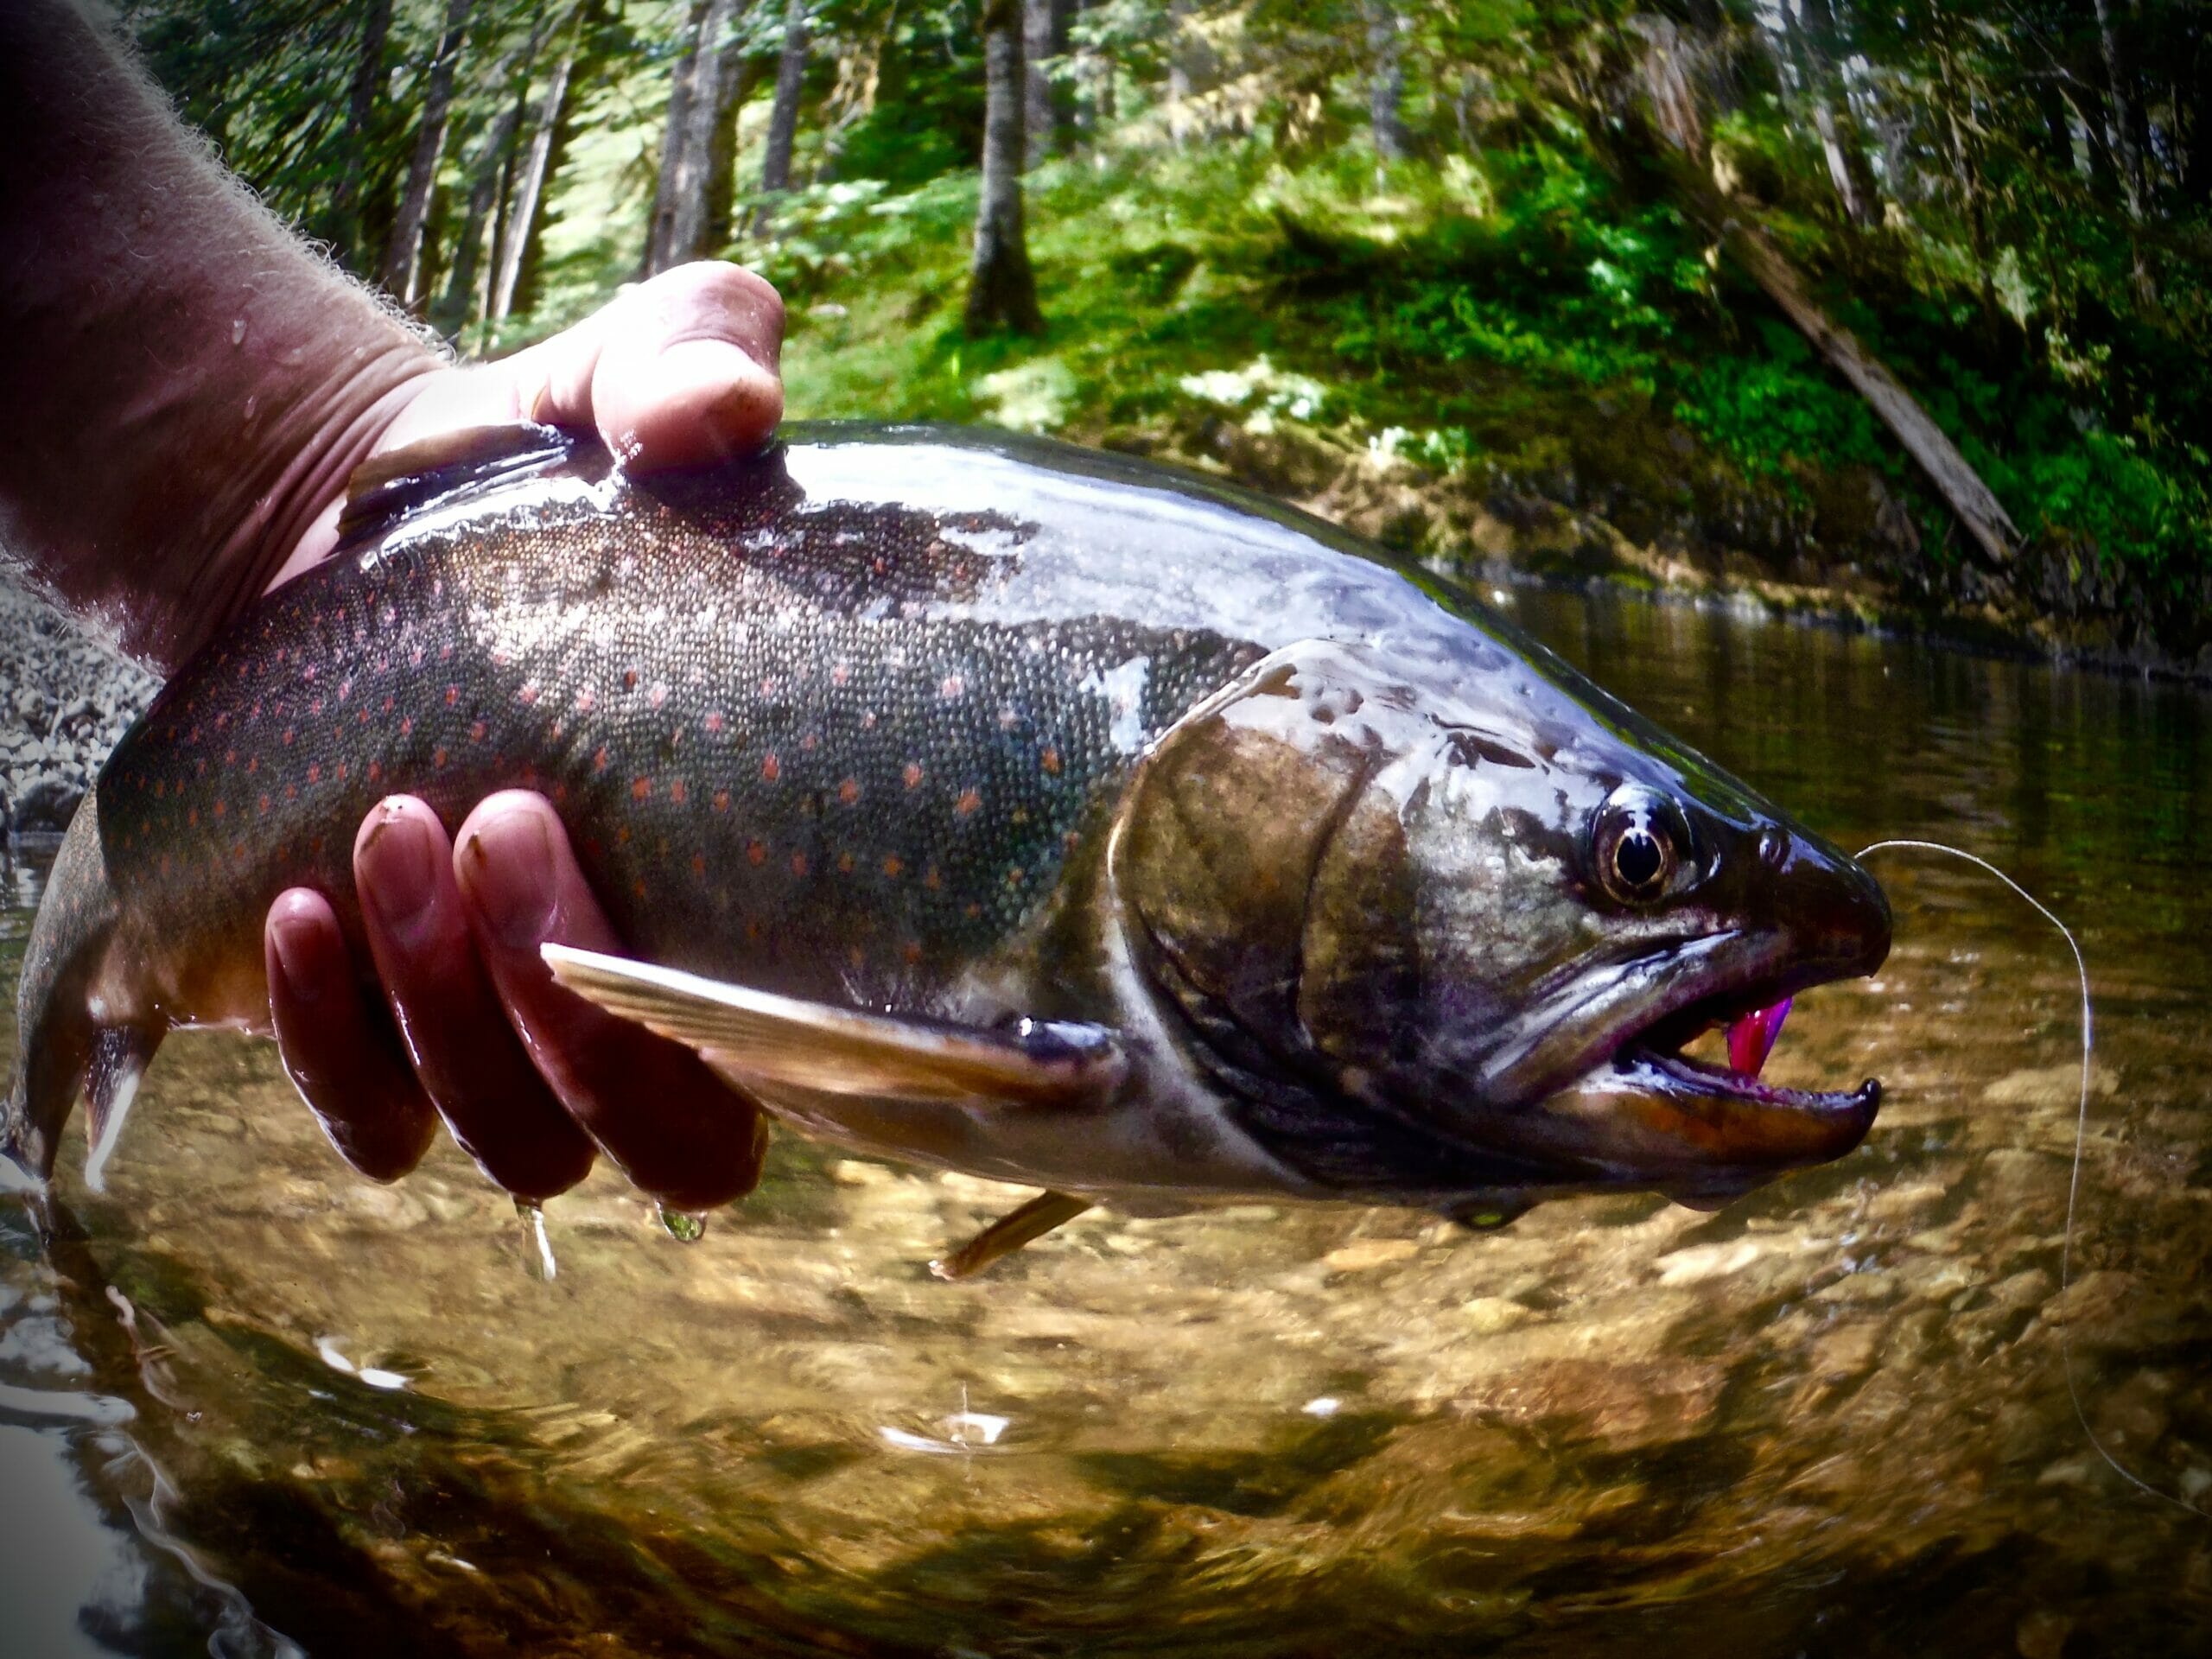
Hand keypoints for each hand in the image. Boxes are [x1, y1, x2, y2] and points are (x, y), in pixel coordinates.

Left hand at [262, 264, 781, 1209]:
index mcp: (776, 897)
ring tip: (385, 822)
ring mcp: (523, 1040)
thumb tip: (719, 408)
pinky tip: (299, 906)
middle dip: (581, 1026)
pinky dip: (330, 1044)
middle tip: (505, 820)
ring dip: (447, 1012)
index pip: (816, 1061)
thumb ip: (695, 361)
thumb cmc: (538, 476)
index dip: (754, 1031)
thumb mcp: (620, 383)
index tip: (670, 876)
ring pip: (520, 1145)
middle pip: (668, 1148)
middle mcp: (668, 1004)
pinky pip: (374, 1124)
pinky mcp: (385, 1041)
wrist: (357, 525)